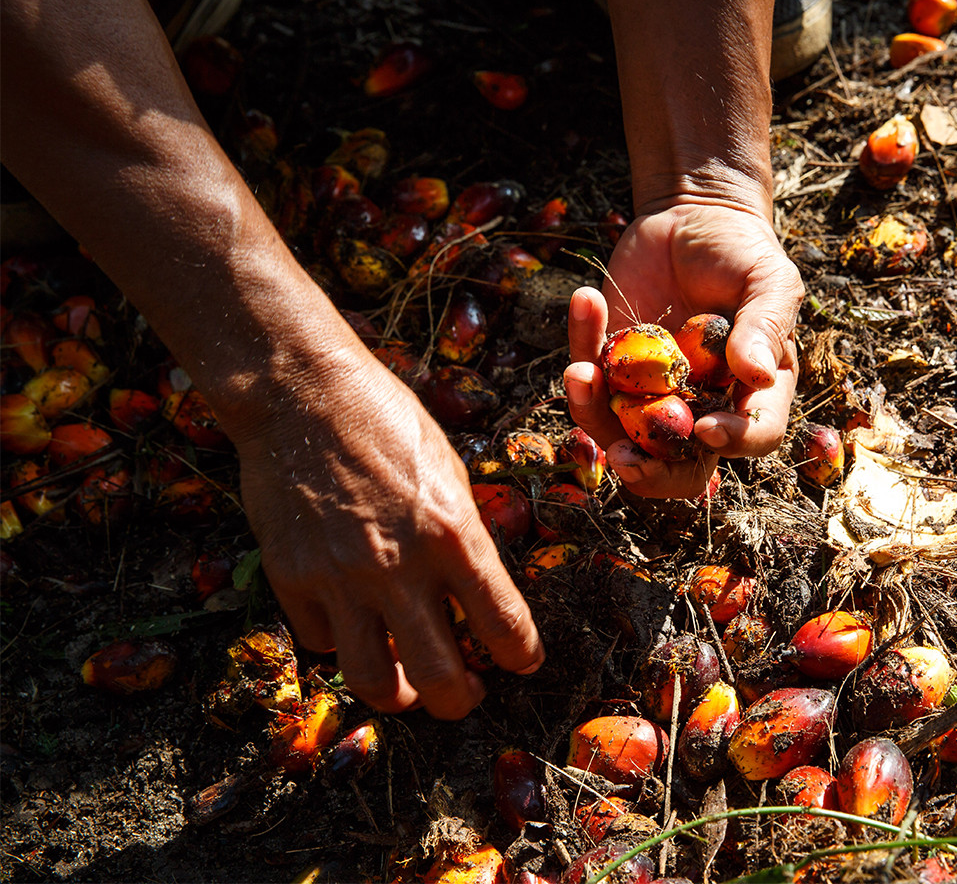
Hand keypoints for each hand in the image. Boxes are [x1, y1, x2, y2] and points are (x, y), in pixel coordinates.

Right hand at [233, 345, 544, 719]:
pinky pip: (322, 640)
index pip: (505, 625)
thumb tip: (475, 593)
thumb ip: (465, 537)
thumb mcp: (449, 471)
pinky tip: (352, 624)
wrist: (303, 394)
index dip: (523, 656)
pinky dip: (342, 642)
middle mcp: (400, 568)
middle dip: (463, 702)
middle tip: (466, 694)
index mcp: (454, 535)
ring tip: (407, 689)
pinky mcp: (292, 578)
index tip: (523, 661)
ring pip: (373, 683)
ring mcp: (341, 578)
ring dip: (398, 697)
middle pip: (441, 680)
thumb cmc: (387, 420)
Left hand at [564, 202, 803, 498]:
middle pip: (678, 466)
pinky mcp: (610, 368)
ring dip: (592, 412)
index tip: (706, 429)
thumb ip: (764, 326)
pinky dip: (580, 347)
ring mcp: (649, 394)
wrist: (691, 219)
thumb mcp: (768, 281)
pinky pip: (588, 379)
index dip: (733, 443)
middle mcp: (700, 406)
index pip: (753, 438)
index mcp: (751, 394)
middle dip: (649, 472)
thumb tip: (756, 375)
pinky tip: (586, 302)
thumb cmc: (741, 252)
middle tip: (624, 456)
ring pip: (617, 432)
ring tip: (580, 372)